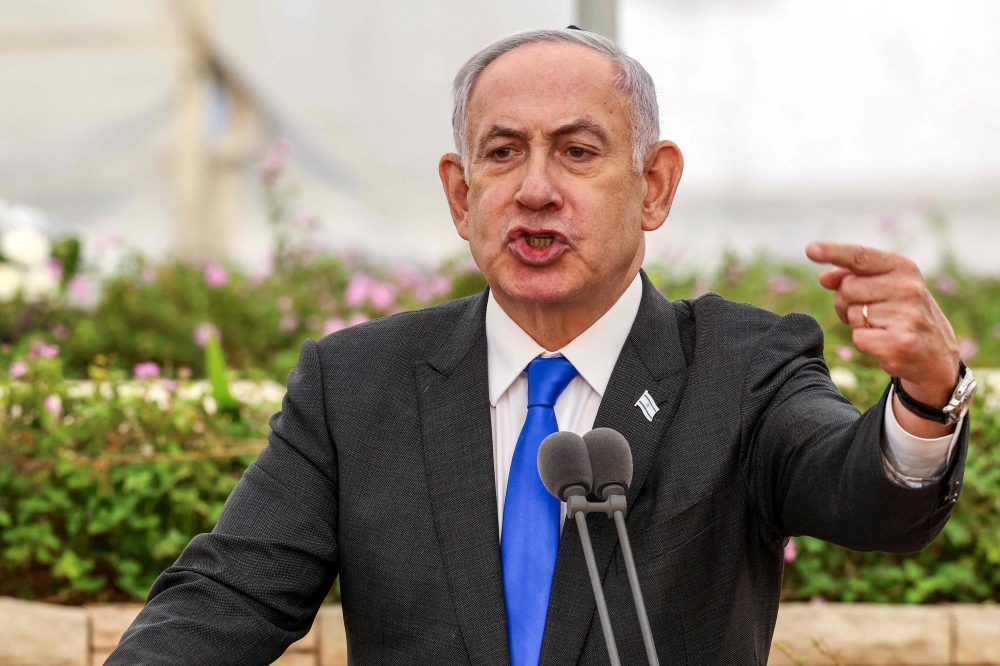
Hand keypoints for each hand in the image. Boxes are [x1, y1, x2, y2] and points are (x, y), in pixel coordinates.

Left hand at [807, 242, 960, 437]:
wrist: (935, 353)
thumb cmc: (901, 313)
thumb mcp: (884, 287)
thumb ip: (853, 277)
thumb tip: (824, 277)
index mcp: (903, 268)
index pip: (860, 256)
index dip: (833, 252)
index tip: (810, 249)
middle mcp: (908, 288)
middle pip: (847, 289)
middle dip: (846, 302)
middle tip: (867, 311)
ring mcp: (907, 315)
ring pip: (853, 315)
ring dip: (858, 324)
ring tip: (882, 327)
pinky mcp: (900, 343)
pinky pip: (858, 338)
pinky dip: (864, 342)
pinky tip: (885, 342)